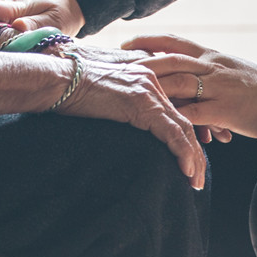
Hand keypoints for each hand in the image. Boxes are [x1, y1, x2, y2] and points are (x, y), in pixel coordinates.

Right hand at [59, 48, 212, 189]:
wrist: (56, 78)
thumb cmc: (70, 88)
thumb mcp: (103, 95)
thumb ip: (120, 104)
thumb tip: (120, 122)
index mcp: (146, 76)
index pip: (178, 106)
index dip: (191, 131)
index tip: (198, 155)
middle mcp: (153, 79)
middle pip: (187, 116)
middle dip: (198, 147)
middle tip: (200, 174)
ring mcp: (148, 89)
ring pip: (184, 127)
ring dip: (194, 157)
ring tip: (196, 181)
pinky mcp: (141, 102)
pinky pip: (171, 131)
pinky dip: (183, 153)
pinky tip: (188, 171)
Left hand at [125, 32, 256, 141]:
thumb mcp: (228, 69)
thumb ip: (205, 70)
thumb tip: (180, 75)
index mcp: (211, 55)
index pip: (174, 41)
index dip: (148, 41)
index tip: (126, 43)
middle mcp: (212, 67)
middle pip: (170, 60)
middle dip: (142, 64)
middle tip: (118, 69)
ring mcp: (218, 87)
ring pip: (179, 84)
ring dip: (153, 90)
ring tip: (131, 95)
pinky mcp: (224, 110)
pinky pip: (195, 114)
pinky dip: (176, 120)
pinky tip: (159, 125)